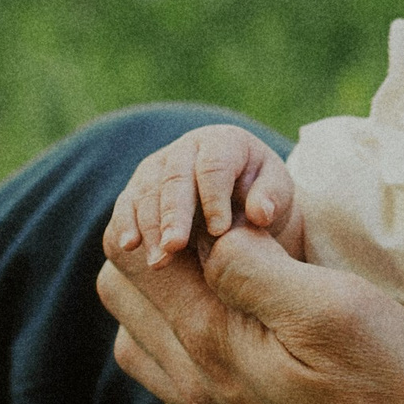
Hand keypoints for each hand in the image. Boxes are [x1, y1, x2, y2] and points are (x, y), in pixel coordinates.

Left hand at [95, 223, 403, 403]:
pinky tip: (234, 344)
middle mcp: (194, 382)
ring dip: (166, 294)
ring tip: (229, 273)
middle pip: (122, 290)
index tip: (232, 202)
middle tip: (225, 225)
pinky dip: (183, 353)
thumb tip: (210, 233)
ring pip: (138, 340)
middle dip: (155, 241)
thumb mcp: (336, 310)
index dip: (171, 206)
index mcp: (210, 340)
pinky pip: (173, 393)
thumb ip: (256, 268)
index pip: (134, 252)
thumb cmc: (394, 401)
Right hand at [105, 125, 304, 266]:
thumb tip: (260, 213)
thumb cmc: (261, 192)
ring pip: (147, 192)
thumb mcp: (277, 191)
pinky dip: (126, 223)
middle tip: (174, 246)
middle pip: (174, 178)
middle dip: (173, 214)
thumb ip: (271, 197)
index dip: (214, 198)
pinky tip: (129, 246)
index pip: (213, 166)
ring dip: (150, 227)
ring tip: (159, 261)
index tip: (219, 231)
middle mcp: (186, 148)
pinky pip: (128, 202)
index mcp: (222, 141)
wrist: (239, 194)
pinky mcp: (141, 186)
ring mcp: (159, 165)